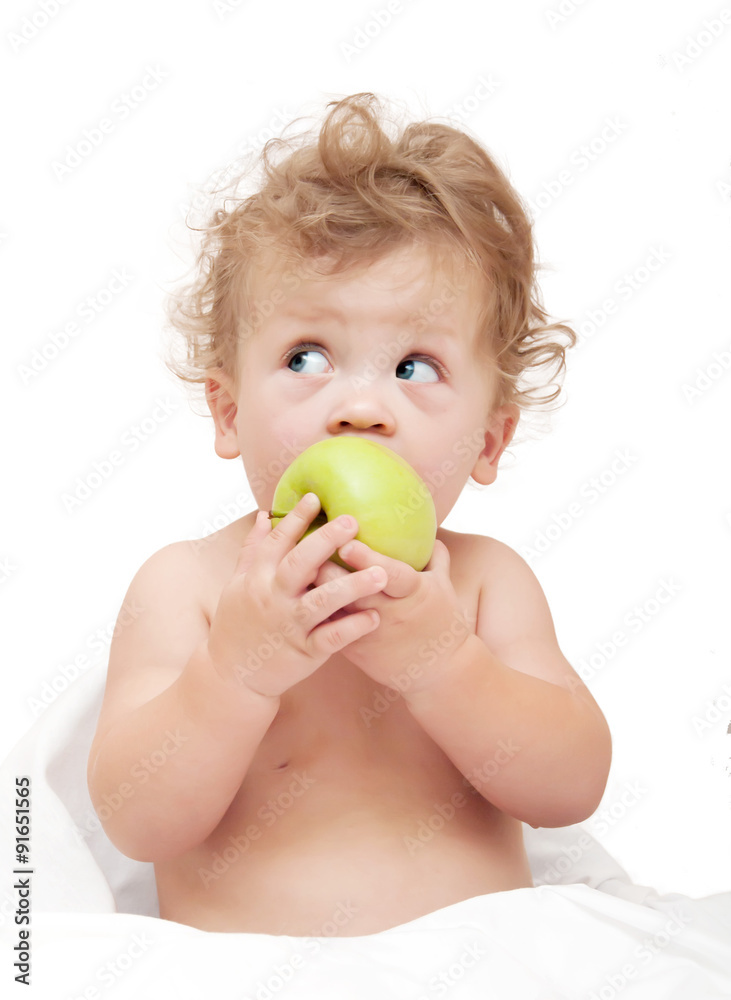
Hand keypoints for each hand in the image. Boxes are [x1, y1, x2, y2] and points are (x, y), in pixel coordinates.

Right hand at [206, 496, 388, 698]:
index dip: (296, 519)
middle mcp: (272, 598)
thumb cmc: (238, 623)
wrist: (230, 675)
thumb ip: (253, 550)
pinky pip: (331, 638)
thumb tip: (265, 515)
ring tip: (382, 573)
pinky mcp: (303, 652)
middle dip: (326, 541)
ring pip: (322, 601)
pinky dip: (352, 627)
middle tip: (353, 521)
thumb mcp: (237, 584)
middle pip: (300, 564)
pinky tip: (375, 617)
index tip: (316, 497)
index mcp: (257, 578)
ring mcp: (289, 625)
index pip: (277, 542)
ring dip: (352, 586)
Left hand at [312, 536, 473, 695]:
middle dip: (327, 568)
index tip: (346, 543)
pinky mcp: (355, 649)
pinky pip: (328, 626)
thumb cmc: (442, 622)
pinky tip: (296, 592)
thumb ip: (434, 556)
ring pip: (334, 608)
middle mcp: (390, 613)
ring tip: (293, 565)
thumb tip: (425, 528)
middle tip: (305, 544)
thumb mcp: (443, 586)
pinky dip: (313, 608)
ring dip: (314, 587)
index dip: (368, 560)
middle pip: (352, 590)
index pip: (390, 574)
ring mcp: (369, 633)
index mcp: (414, 593)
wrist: (438, 672)